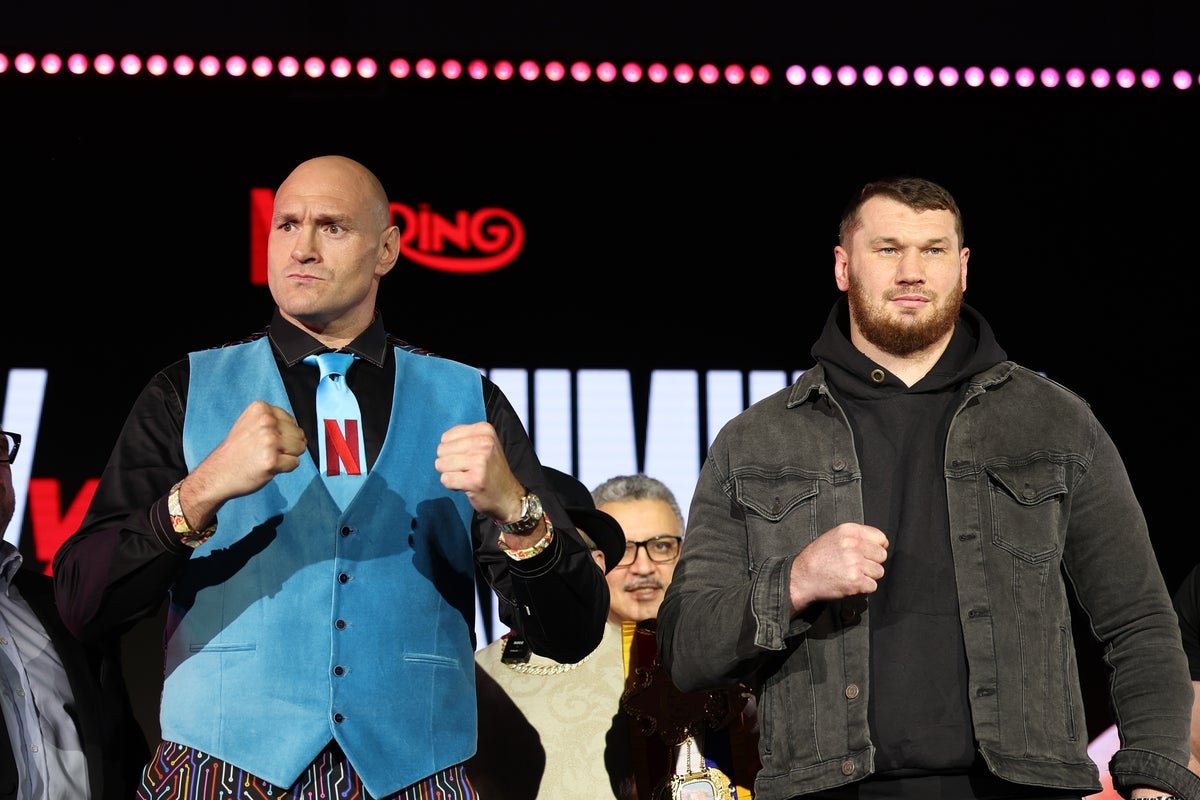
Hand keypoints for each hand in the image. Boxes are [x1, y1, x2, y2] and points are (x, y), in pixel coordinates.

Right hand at [180, 401, 307, 525]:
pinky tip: (266, 467)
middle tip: (265, 451)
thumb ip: (273, 422)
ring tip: (265, 458)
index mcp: (261, 408)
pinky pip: (294, 463)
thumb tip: (302, 433)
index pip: (291, 421)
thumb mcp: (251, 424)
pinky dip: (284, 468)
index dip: (282, 434)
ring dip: (287, 456)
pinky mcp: (272, 460)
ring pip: (300, 448)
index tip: (263, 441)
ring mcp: (269, 440)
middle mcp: (266, 421)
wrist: (217, 473)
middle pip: (299, 434)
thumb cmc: (237, 451)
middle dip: (288, 446)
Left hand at [434, 421, 523, 520]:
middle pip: (442, 450)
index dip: (451, 451)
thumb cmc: (491, 470)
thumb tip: (441, 443)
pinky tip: (467, 485)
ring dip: (450, 474)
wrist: (508, 496)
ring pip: (441, 464)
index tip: (467, 458)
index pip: (446, 437)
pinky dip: (452, 485)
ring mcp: (480, 461)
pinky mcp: (475, 480)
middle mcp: (484, 443)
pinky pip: (446, 479)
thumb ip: (463, 438)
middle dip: (449, 462)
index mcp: (485, 430)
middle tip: (467, 469)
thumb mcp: (484, 444)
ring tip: (467, 476)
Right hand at [789, 522, 888, 613]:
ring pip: (879, 571)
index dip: (876, 547)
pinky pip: (872, 586)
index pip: (880, 537)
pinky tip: (850, 583)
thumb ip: (856, 537)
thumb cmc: (817, 558)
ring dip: (868, 576)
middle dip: (872, 562)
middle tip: (856, 565)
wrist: (802, 577)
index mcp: (849, 531)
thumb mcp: (834, 537)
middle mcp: (853, 545)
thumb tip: (882, 543)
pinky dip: (863, 588)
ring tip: (851, 574)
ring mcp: (855, 563)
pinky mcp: (856, 581)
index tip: (868, 553)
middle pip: (881, 555)